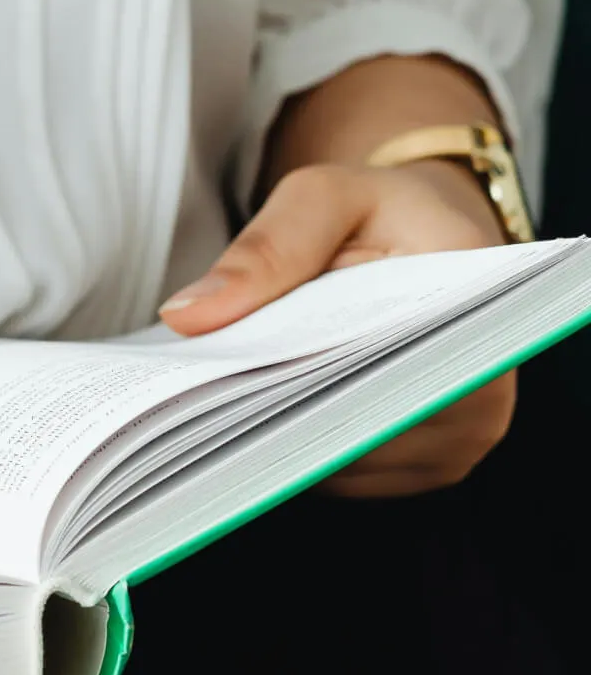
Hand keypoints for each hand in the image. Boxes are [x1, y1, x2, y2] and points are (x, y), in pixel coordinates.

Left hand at [159, 155, 513, 496]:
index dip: (304, 384)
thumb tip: (191, 316)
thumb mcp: (324, 198)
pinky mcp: (421, 470)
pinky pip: (344, 476)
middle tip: (202, 392)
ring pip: (345, 466)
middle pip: (361, 435)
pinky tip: (260, 413)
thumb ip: (267, 249)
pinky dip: (296, 448)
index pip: (386, 377)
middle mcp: (483, 400)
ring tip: (229, 395)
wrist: (423, 238)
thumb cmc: (380, 213)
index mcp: (481, 318)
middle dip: (277, 412)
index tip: (230, 378)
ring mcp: (455, 446)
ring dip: (282, 436)